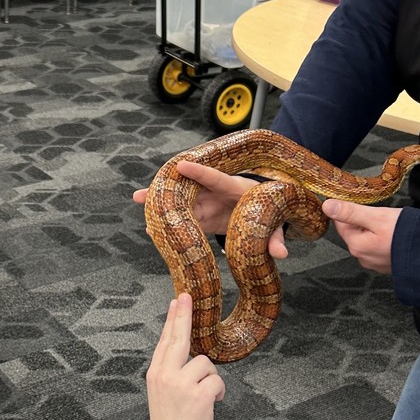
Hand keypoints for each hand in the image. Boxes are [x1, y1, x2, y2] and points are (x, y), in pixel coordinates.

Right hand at [134, 161, 287, 258]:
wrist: (261, 212)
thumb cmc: (267, 211)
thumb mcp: (272, 224)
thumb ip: (275, 238)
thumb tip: (281, 254)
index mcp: (234, 188)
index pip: (215, 178)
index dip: (200, 172)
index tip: (182, 165)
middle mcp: (215, 193)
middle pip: (189, 187)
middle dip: (169, 186)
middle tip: (149, 188)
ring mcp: (206, 203)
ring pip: (180, 199)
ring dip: (159, 199)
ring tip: (138, 198)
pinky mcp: (200, 216)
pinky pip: (181, 216)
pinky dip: (165, 218)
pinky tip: (150, 223)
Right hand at [146, 294, 225, 419]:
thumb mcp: (162, 391)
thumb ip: (172, 370)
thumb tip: (188, 352)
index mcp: (156, 373)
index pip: (165, 340)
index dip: (173, 319)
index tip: (177, 302)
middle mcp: (166, 374)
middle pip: (179, 338)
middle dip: (184, 315)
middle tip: (188, 297)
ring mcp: (182, 384)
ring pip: (206, 363)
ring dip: (210, 379)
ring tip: (203, 396)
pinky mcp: (199, 394)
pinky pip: (217, 380)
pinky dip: (218, 392)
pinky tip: (211, 402)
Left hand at [323, 200, 399, 273]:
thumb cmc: (405, 233)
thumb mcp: (376, 216)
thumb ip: (350, 212)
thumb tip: (327, 206)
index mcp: (356, 245)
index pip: (341, 224)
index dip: (348, 210)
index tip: (355, 200)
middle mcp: (363, 257)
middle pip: (354, 232)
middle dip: (362, 220)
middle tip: (378, 212)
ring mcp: (376, 263)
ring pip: (368, 240)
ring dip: (374, 230)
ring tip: (389, 223)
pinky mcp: (388, 264)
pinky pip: (380, 248)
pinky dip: (384, 239)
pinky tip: (394, 234)